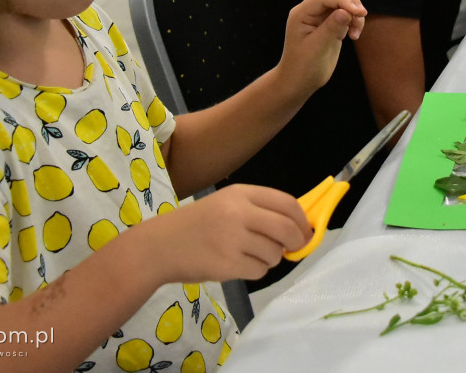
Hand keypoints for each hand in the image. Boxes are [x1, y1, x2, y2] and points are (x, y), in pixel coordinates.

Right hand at [157, 185, 312, 281]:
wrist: (159, 246)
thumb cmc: (195, 225)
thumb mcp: (226, 204)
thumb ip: (259, 210)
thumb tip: (299, 227)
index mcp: (240, 193)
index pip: (287, 203)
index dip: (302, 220)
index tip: (306, 231)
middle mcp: (238, 213)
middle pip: (287, 229)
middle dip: (297, 242)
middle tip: (294, 249)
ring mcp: (233, 239)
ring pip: (274, 253)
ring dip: (270, 258)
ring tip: (250, 255)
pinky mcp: (227, 264)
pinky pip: (259, 271)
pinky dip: (255, 271)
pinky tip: (237, 265)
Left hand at [278, 0, 366, 92]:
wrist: (298, 82)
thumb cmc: (303, 67)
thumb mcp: (317, 48)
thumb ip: (331, 28)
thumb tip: (346, 11)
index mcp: (301, 13)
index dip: (344, 1)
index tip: (360, 14)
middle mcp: (309, 11)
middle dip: (350, 1)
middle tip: (361, 17)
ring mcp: (319, 17)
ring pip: (341, 1)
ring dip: (353, 12)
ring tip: (356, 32)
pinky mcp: (329, 24)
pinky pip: (345, 13)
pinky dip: (353, 20)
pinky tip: (354, 35)